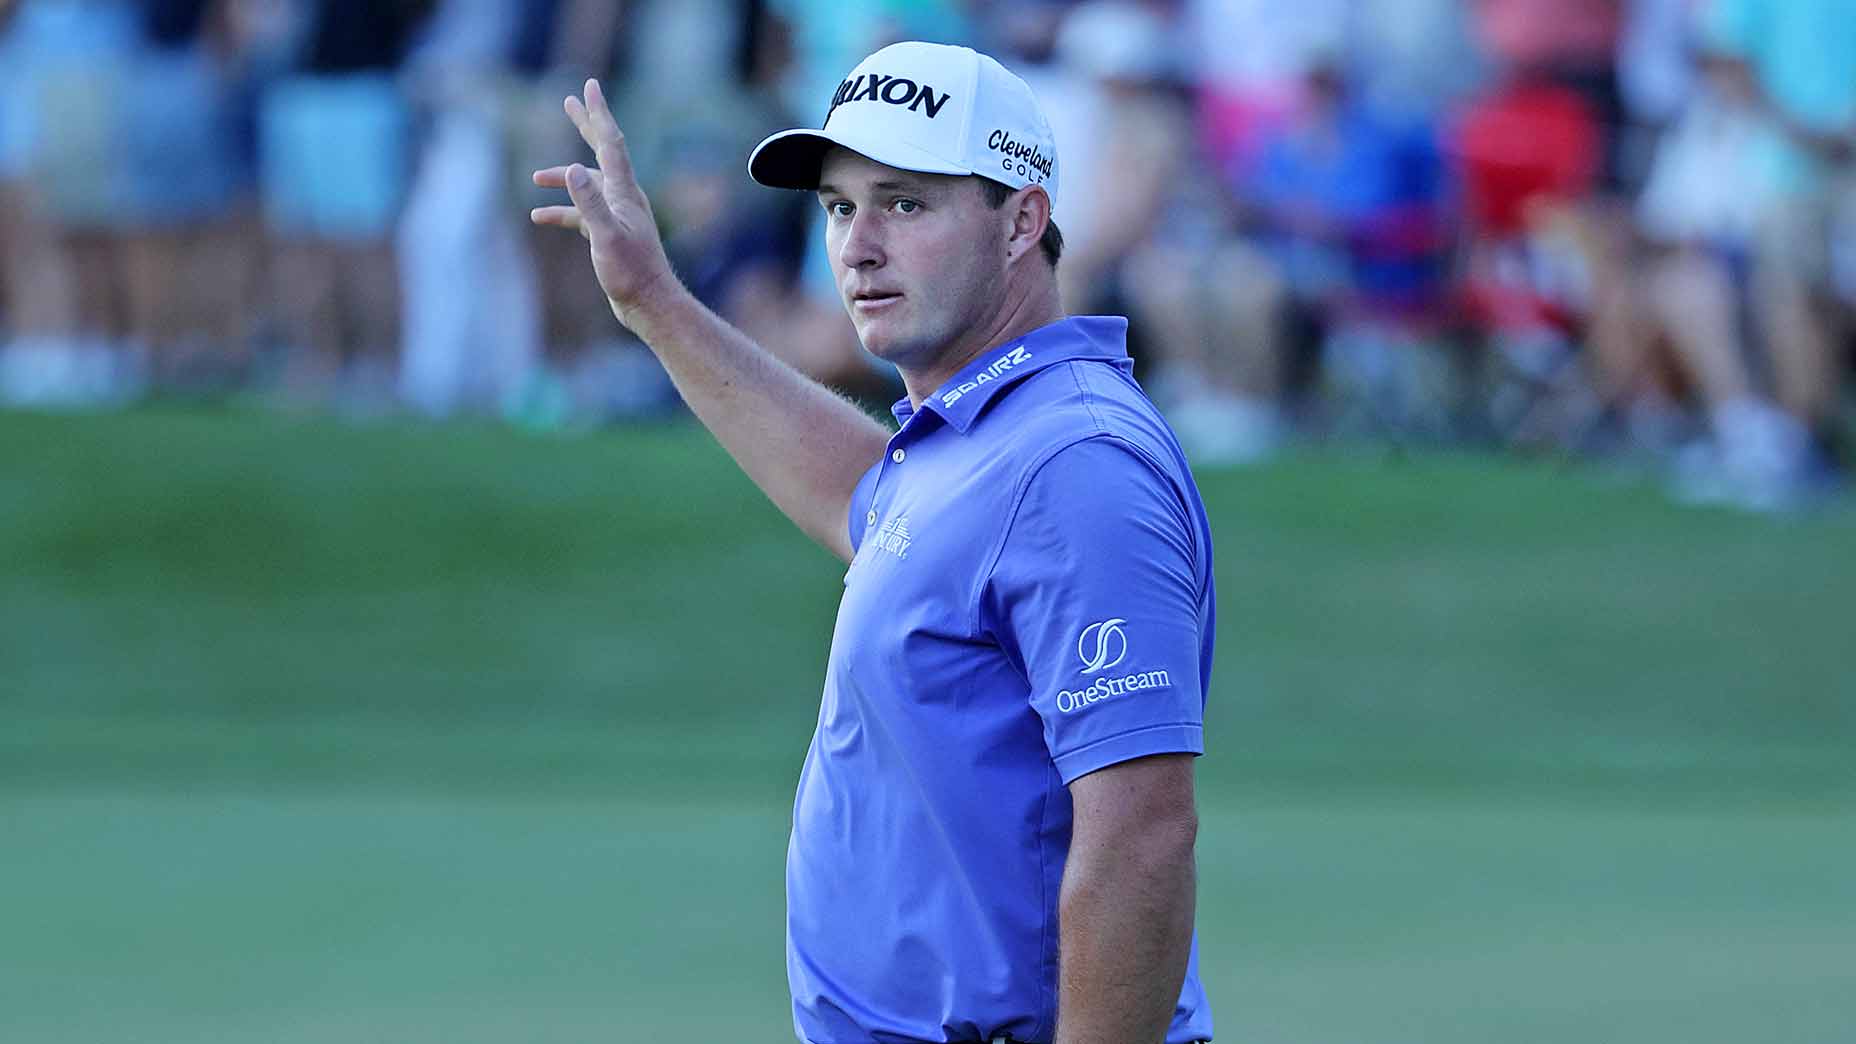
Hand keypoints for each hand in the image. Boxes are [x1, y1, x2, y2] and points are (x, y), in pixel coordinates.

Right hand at [530, 79, 677, 324]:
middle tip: (570, 101)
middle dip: (585, 126)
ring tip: (535, 178)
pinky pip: (581, 215)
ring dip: (562, 179)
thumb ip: (589, 202)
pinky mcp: (610, 234)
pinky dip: (561, 212)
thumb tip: (573, 168)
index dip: (598, 113)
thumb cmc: (631, 273)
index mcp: (624, 191)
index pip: (610, 142)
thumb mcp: (605, 236)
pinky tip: (539, 217)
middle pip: (602, 152)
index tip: (589, 86)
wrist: (648, 303)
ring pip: (586, 186)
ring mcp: (617, 215)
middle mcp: (623, 197)